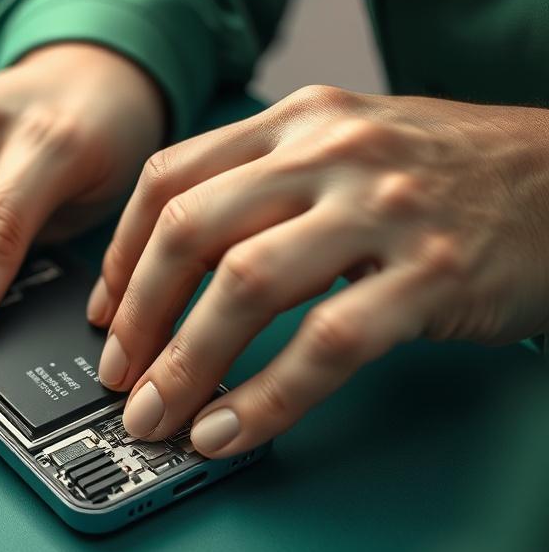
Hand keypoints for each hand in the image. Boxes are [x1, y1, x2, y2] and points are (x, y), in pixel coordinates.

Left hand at [88, 86, 548, 456]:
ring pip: (246, 285)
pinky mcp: (431, 274)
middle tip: (119, 377)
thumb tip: (174, 264)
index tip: (104, 313)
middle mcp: (330, 152)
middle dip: (137, 316)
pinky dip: (267, 397)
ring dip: (185, 362)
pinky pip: (325, 344)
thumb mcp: (348, 146)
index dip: (121, 255)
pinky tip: (231, 430)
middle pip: (191, 230)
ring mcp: (382, 210)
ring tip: (157, 416)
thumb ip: (265, 183)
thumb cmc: (448, 173)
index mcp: (297, 121)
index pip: (171, 179)